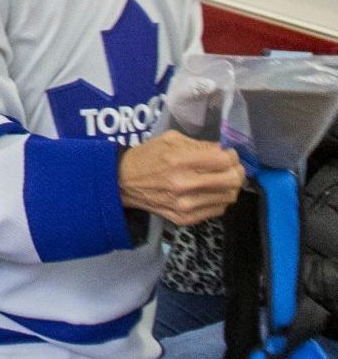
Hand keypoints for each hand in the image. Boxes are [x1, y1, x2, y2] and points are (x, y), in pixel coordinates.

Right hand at [119, 131, 242, 225]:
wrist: (123, 182)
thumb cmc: (147, 157)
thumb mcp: (170, 140)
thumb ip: (199, 145)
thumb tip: (223, 152)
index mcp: (178, 161)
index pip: (223, 160)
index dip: (232, 156)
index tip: (229, 154)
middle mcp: (183, 185)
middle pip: (231, 181)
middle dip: (237, 172)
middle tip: (232, 168)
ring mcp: (185, 205)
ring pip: (228, 197)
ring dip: (230, 187)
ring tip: (221, 180)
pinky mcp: (185, 218)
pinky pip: (217, 210)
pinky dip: (219, 199)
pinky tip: (210, 192)